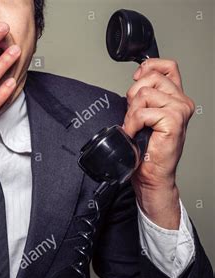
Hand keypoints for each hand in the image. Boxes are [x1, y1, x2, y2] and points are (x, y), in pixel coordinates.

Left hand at [123, 59, 194, 228]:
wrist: (150, 175)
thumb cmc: (145, 149)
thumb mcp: (141, 116)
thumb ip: (142, 97)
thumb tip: (136, 78)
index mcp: (175, 97)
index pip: (167, 66)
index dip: (148, 68)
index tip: (136, 80)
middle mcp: (181, 101)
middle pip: (151, 77)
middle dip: (133, 96)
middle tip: (133, 117)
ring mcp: (179, 110)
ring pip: (144, 94)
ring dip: (131, 113)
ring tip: (134, 128)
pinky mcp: (173, 120)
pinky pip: (142, 112)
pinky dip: (132, 123)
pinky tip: (134, 134)